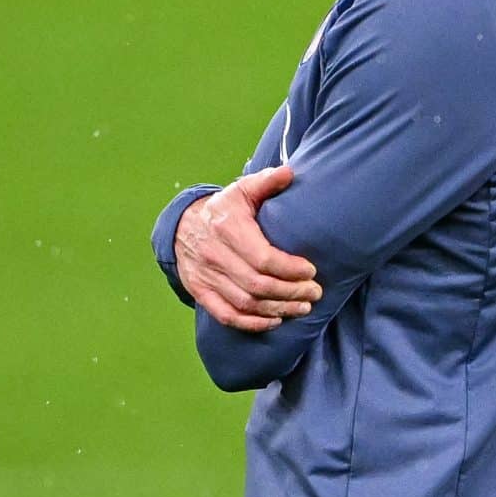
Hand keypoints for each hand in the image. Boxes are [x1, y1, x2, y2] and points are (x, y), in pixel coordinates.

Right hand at [175, 166, 319, 331]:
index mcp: (228, 229)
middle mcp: (215, 256)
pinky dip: (251, 323)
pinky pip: (226, 315)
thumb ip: (266, 181)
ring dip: (278, 309)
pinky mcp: (200, 291)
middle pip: (257, 285)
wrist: (180, 226)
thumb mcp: (241, 190)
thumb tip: (290, 172)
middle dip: (291, 292)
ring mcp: (206, 276)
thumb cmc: (222, 208)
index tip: (312, 271)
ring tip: (303, 307)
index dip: (290, 269)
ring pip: (245, 303)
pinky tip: (274, 321)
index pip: (263, 258)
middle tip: (315, 293)